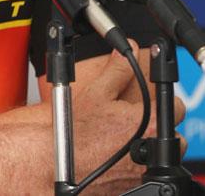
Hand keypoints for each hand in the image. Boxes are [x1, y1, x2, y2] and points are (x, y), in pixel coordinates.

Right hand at [71, 44, 184, 194]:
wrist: (58, 161)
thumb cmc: (75, 129)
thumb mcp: (97, 91)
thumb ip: (118, 70)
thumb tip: (128, 52)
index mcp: (149, 124)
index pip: (176, 108)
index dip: (163, 101)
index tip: (150, 101)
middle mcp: (152, 151)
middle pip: (174, 134)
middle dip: (158, 126)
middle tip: (135, 119)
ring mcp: (144, 171)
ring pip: (161, 156)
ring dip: (150, 146)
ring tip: (126, 138)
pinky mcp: (135, 186)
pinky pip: (145, 171)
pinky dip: (136, 163)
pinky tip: (118, 154)